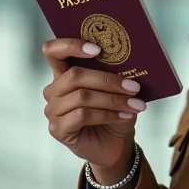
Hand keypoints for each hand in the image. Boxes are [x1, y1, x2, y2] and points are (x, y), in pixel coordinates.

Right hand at [42, 38, 145, 169]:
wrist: (115, 143)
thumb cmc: (113, 111)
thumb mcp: (115, 89)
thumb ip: (113, 72)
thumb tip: (130, 59)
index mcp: (64, 73)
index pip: (53, 51)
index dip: (71, 45)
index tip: (98, 49)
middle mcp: (54, 90)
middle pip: (75, 75)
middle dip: (108, 80)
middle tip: (134, 87)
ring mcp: (53, 110)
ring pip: (82, 97)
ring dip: (113, 100)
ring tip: (135, 104)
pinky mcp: (58, 129)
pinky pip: (83, 115)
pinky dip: (108, 114)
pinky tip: (125, 116)